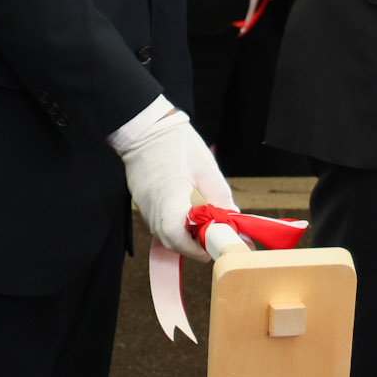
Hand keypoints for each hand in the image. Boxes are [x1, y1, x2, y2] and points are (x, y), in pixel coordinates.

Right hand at [112, 100, 235, 259]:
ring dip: (183, 237)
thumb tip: (234, 222)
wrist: (145, 128)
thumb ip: (220, 199)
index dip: (197, 249)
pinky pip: (157, 223)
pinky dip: (173, 227)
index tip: (215, 246)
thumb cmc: (176, 144)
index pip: (178, 237)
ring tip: (201, 226)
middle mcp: (152, 208)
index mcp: (169, 199)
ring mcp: (144, 206)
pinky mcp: (141, 202)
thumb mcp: (206, 170)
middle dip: (193, 247)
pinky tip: (186, 214)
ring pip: (163, 235)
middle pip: (170, 242)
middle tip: (212, 239)